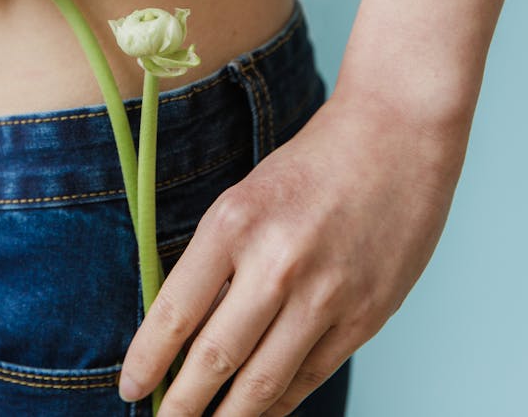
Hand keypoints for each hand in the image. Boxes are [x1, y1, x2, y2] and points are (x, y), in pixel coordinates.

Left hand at [118, 86, 471, 415]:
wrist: (397, 136)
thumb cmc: (310, 166)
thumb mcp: (244, 200)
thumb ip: (216, 263)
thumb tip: (181, 334)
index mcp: (233, 224)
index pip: (175, 313)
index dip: (147, 361)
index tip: (130, 389)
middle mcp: (276, 264)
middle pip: (214, 358)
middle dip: (182, 405)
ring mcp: (325, 296)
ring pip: (263, 382)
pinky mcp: (364, 317)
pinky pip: (310, 376)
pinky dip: (278, 404)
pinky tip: (256, 413)